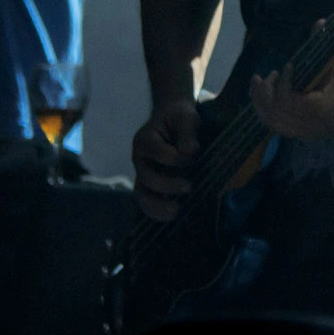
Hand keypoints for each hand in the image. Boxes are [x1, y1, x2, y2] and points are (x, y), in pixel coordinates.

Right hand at [130, 98, 200, 221]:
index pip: (155, 152)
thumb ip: (188, 132)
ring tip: (176, 212)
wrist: (173, 119)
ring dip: (157, 206)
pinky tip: (172, 216)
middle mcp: (139, 159)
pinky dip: (157, 212)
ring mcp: (142, 174)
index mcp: (144, 140)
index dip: (175, 158)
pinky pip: (147, 202)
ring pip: (141, 195)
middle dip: (167, 185)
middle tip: (189, 187)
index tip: (194, 155)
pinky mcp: (149, 185)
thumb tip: (190, 151)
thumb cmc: (179, 118)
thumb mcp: (186, 118)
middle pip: (146, 177)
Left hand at [249, 44, 333, 141]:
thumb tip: (319, 22)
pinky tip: (268, 100)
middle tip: (263, 77)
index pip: (288, 99)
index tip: (288, 65)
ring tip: (260, 87)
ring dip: (263, 105)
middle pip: (276, 114)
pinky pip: (282, 129)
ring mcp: (310, 133)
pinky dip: (271, 115)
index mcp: (320, 108)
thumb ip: (326, 43)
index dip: (282, 82)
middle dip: (265, 94)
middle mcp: (312, 125)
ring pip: (275, 124)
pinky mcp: (308, 135)